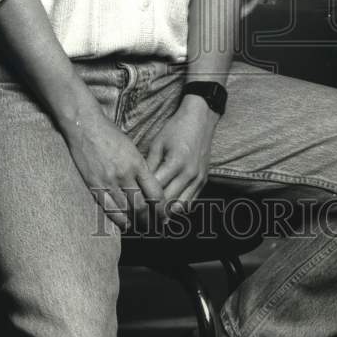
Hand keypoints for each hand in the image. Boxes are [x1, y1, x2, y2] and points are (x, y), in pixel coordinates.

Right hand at [64, 103, 164, 232]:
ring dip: (135, 221)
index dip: (161, 208)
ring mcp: (108, 181)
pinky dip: (119, 219)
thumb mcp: (132, 147)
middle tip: (154, 225)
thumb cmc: (110, 133)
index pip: (155, 193)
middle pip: (141, 206)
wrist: (86, 126)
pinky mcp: (94, 185)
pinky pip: (109, 208)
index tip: (164, 215)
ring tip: (141, 226)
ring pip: (126, 210)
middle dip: (150, 219)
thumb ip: (140, 167)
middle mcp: (125, 174)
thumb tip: (148, 187)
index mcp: (137, 163)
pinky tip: (125, 224)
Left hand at [145, 96, 218, 215]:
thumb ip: (149, 165)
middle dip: (153, 210)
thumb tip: (137, 183)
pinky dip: (179, 207)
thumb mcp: (158, 143)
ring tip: (153, 217)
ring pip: (181, 206)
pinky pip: (191, 201)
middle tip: (139, 216)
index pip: (157, 190)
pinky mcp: (203, 180)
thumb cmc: (176, 128)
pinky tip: (167, 209)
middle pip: (168, 201)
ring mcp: (198, 178)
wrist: (200, 119)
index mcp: (176, 162)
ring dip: (167, 213)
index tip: (133, 204)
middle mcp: (189, 173)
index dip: (144, 199)